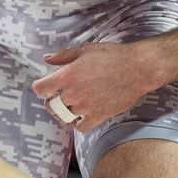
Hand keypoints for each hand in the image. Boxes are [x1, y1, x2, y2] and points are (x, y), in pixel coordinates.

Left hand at [31, 43, 160, 132]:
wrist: (137, 68)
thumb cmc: (112, 55)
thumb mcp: (85, 50)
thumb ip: (64, 56)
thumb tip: (46, 58)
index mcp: (67, 75)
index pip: (40, 88)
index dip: (41, 87)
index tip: (46, 86)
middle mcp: (73, 92)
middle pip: (50, 106)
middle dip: (51, 102)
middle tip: (58, 98)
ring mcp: (85, 106)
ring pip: (63, 117)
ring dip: (63, 113)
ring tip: (69, 107)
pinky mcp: (98, 116)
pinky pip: (80, 127)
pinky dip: (78, 123)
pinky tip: (82, 116)